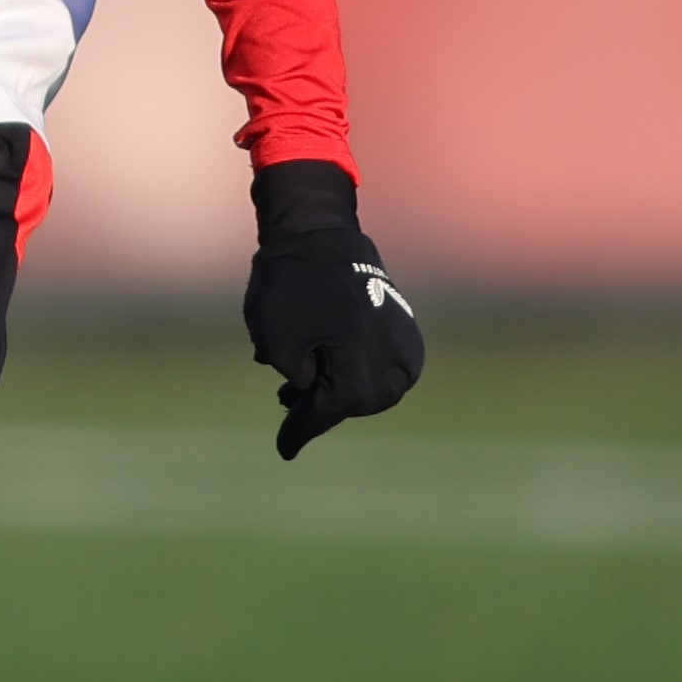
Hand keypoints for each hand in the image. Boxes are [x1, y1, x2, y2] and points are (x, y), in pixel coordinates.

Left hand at [242, 159, 423, 459]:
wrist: (320, 231)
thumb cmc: (290, 284)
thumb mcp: (275, 341)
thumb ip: (297, 384)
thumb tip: (313, 396)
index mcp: (360, 367)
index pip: (329, 412)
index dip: (303, 431)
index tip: (284, 450)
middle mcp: (393, 362)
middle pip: (355, 403)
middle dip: (323, 408)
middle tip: (290, 407)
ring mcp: (406, 346)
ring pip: (373, 388)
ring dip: (341, 390)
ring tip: (306, 386)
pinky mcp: (407, 329)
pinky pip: (385, 366)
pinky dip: (359, 371)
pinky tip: (333, 364)